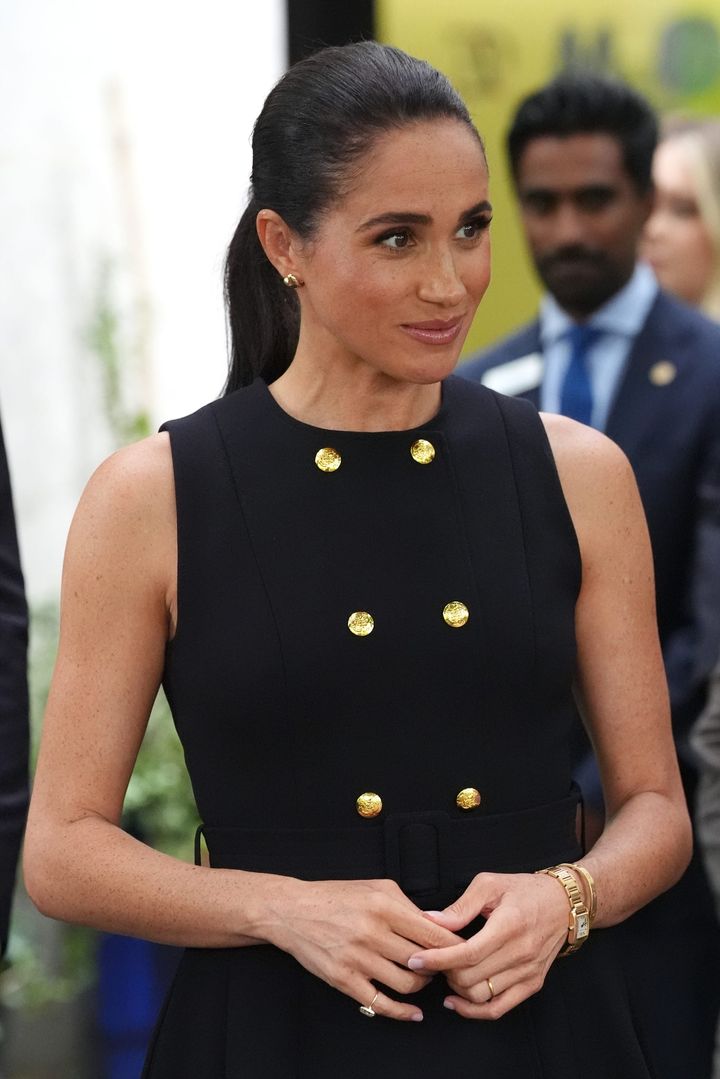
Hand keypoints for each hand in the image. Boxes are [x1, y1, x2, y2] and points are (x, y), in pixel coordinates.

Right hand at [265, 877, 464, 1021]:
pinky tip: (414, 1012)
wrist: (293, 910)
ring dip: (422, 984)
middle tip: (445, 966)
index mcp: (384, 907)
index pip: (433, 933)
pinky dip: (402, 1012)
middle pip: (424, 960)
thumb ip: (408, 906)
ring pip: (408, 983)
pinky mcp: (344, 980)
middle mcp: (372, 933)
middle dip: (440, 966)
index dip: (454, 946)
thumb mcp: (377, 887)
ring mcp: (358, 959)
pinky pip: (381, 1003)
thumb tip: (437, 926)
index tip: (464, 950)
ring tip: (423, 976)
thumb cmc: (337, 896)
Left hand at [407, 872, 568, 1018]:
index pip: (467, 953)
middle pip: (471, 978)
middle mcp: (521, 953)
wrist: (564, 903)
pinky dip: (474, 1010)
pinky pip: (499, 1008)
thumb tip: (430, 920)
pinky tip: (456, 1001)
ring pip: (482, 996)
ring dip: (457, 990)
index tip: (416, 959)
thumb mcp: (490, 884)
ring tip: (447, 973)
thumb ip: (460, 906)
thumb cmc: (524, 889)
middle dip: (444, 972)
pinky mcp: (532, 984)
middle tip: (431, 959)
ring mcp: (528, 972)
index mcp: (508, 926)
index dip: (437, 959)